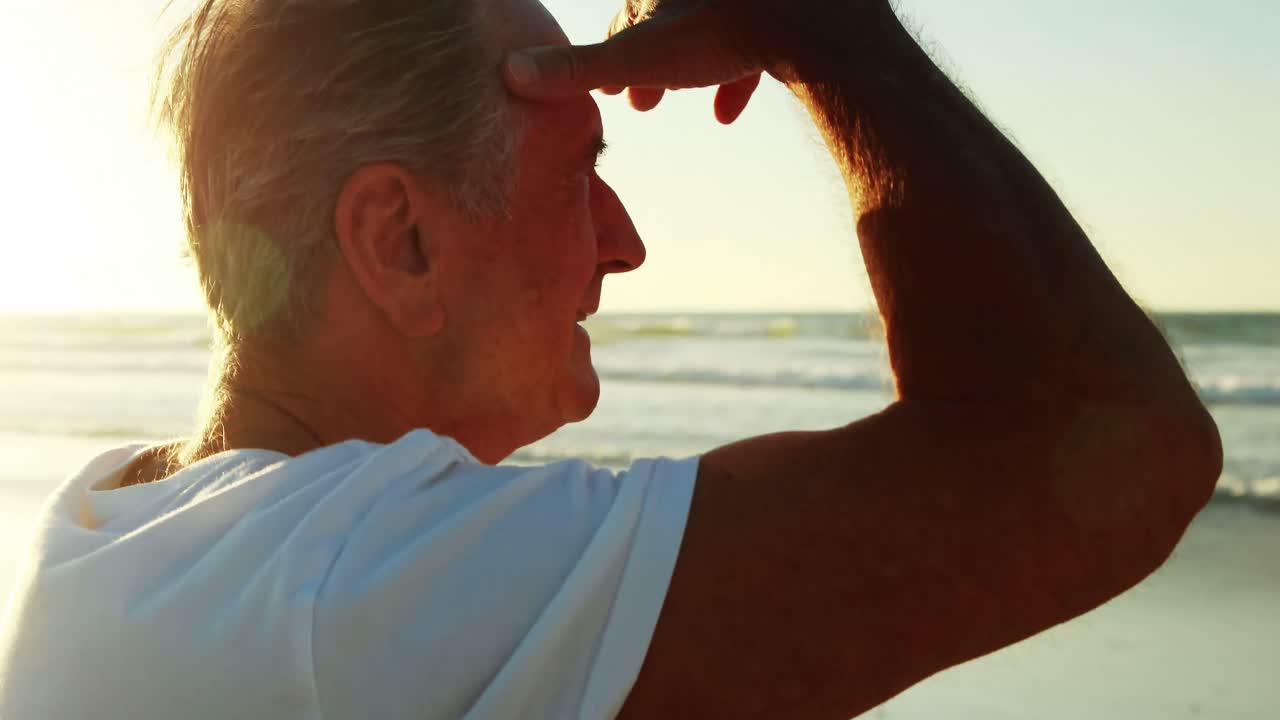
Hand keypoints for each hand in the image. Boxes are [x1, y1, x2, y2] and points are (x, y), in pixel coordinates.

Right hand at [504, 0, 790, 123]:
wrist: (800, 18)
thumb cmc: (715, 35)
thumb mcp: (635, 59)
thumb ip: (575, 70)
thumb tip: (507, 73)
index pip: (624, 24)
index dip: (610, 59)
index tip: (608, 90)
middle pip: (664, 28)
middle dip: (651, 66)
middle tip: (642, 102)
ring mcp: (736, 6)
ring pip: (706, 34)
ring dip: (689, 69)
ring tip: (679, 97)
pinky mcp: (776, 21)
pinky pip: (752, 46)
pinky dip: (735, 77)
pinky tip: (726, 113)